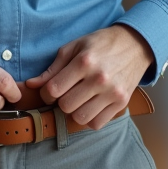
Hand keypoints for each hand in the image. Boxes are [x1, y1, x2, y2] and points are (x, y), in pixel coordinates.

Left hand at [25, 25, 152, 130]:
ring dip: (75, 112)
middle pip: (66, 106)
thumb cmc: (101, 44)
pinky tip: (91, 106)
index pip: (53, 90)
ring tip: (79, 100)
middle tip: (67, 93)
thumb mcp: (74, 47)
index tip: (51, 90)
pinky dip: (90, 119)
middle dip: (61, 102)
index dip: (46, 93)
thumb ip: (52, 68)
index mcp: (84, 62)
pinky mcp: (122, 102)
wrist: (135, 44)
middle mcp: (99, 78)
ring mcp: (112, 92)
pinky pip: (97, 124)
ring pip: (80, 118)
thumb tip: (31, 85)